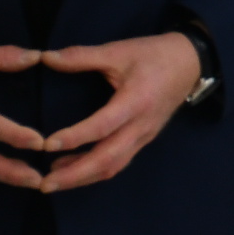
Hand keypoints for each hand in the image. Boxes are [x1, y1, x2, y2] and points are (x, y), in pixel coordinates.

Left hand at [37, 34, 202, 191]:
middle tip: (43, 184)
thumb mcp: (119, 50)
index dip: (75, 137)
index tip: (46, 145)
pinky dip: (94, 171)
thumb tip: (45, 58)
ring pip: (113, 166)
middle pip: (108, 159)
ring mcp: (144, 136)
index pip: (103, 126)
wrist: (190, 63)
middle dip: (75, 174)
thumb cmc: (154, 55)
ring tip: (52, 181)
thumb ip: (81, 56)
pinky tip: (71, 169)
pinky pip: (118, 162)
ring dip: (82, 177)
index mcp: (136, 101)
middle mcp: (141, 125)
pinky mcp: (143, 140)